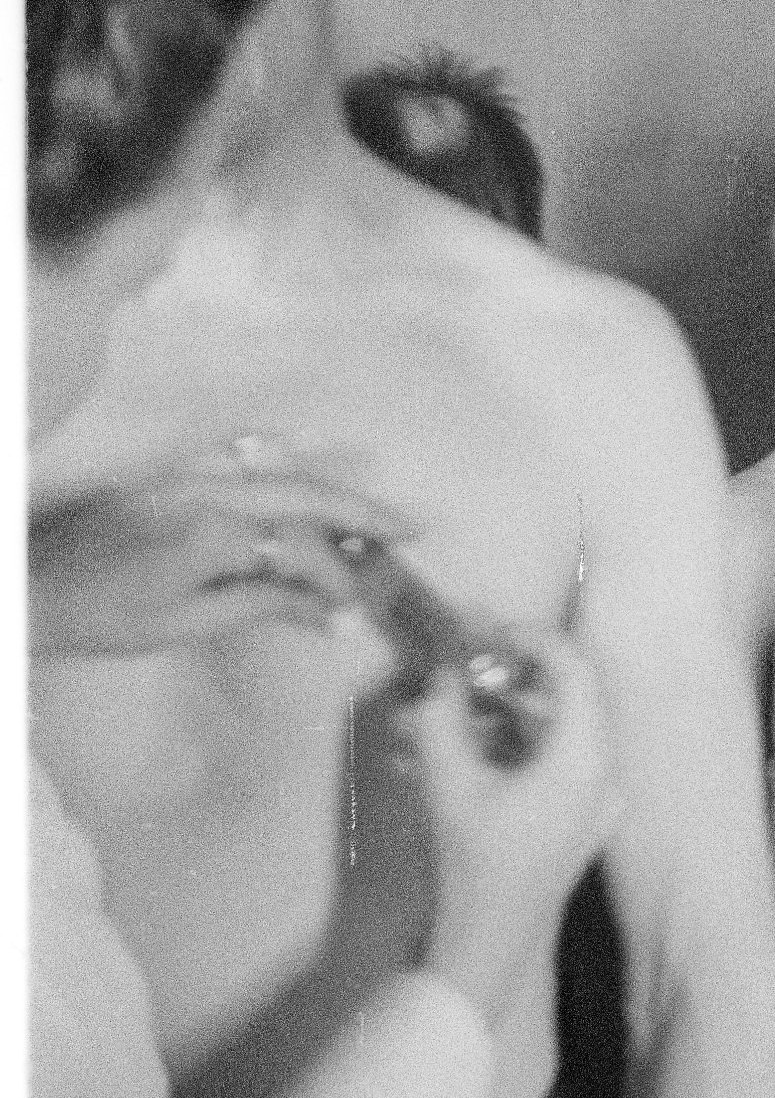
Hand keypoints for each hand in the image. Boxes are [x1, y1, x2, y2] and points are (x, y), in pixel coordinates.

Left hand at [29, 457, 412, 657]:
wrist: (26, 582)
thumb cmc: (97, 616)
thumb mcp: (182, 623)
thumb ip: (260, 605)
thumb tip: (326, 612)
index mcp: (209, 531)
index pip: (298, 548)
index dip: (338, 576)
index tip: (361, 604)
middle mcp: (204, 492)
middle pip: (303, 493)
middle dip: (361, 510)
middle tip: (413, 528)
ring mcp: (187, 478)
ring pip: (278, 476)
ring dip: (332, 494)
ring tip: (375, 518)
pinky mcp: (173, 479)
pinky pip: (248, 474)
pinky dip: (290, 487)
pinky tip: (313, 501)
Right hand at [407, 627, 618, 1024]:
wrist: (489, 945)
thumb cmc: (473, 865)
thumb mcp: (448, 782)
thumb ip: (441, 715)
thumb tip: (438, 673)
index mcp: (586, 759)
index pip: (575, 670)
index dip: (535, 640)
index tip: (489, 633)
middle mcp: (606, 775)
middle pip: (569, 699)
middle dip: (511, 679)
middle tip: (463, 668)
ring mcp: (598, 803)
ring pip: (557, 734)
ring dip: (503, 718)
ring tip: (443, 715)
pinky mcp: (581, 823)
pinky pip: (554, 766)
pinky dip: (512, 751)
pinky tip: (456, 754)